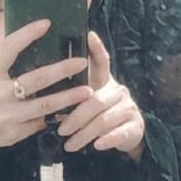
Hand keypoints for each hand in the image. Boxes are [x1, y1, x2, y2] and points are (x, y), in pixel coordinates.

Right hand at [0, 19, 91, 180]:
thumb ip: (9, 61)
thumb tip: (38, 38)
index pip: (9, 48)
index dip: (27, 34)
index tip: (47, 23)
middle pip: (36, 79)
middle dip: (62, 70)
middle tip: (82, 62)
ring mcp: (6, 116)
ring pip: (44, 105)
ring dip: (69, 97)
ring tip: (88, 91)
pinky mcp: (14, 133)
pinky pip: (40, 121)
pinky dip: (56, 114)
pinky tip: (72, 110)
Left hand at [57, 31, 144, 161]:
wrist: (128, 134)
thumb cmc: (100, 115)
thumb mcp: (89, 101)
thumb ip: (75, 94)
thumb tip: (45, 89)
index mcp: (105, 82)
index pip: (102, 62)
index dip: (96, 48)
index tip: (89, 35)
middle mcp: (119, 91)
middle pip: (97, 100)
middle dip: (77, 116)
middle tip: (61, 129)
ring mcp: (129, 108)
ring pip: (105, 119)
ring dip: (85, 133)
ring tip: (70, 144)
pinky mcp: (135, 125)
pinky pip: (119, 133)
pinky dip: (107, 140)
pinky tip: (97, 145)